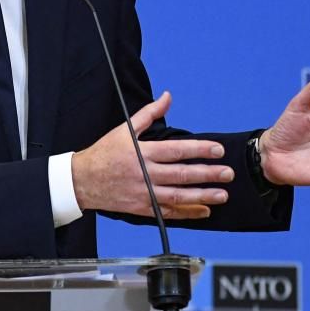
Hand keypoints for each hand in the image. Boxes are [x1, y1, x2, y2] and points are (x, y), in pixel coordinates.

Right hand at [72, 92, 234, 218]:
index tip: (218, 150)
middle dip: (208, 174)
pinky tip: (203, 210)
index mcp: (142, 152)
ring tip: (222, 195)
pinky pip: (168, 212)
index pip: (177, 150)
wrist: (81, 180)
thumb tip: (167, 97)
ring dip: (203, 196)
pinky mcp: (141, 208)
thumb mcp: (124, 129)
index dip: (200, 150)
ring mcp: (144, 193)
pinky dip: (187, 212)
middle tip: (228, 173)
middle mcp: (145, 174)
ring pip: (178, 196)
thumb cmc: (104, 153)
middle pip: (182, 175)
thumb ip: (149, 114)